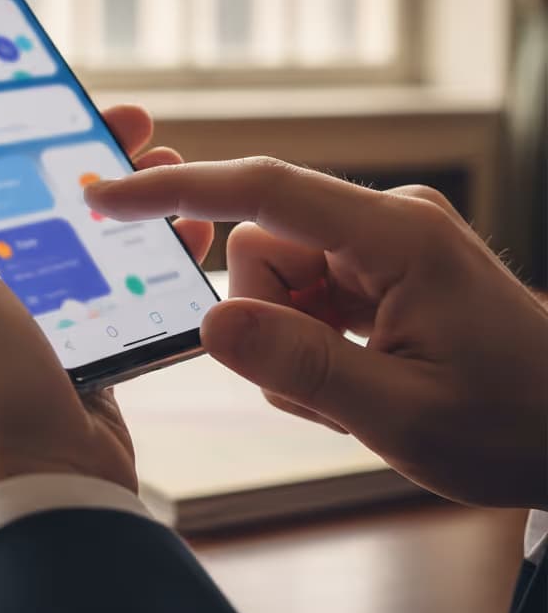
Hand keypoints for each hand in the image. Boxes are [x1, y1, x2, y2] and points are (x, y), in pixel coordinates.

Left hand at [0, 87, 212, 531]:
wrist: (38, 486)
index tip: (33, 73)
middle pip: (21, 182)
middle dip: (74, 141)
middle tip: (130, 115)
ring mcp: (22, 307)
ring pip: (73, 222)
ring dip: (121, 185)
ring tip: (168, 156)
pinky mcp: (74, 335)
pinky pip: (112, 272)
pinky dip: (147, 244)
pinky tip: (182, 225)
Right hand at [86, 159, 547, 510]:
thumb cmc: (512, 422)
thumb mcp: (402, 415)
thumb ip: (301, 365)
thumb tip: (209, 320)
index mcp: (395, 235)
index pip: (263, 190)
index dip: (178, 191)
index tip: (105, 195)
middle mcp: (385, 219)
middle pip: (261, 248)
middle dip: (267, 320)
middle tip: (322, 387)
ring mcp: (382, 240)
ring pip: (276, 276)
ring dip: (290, 339)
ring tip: (350, 391)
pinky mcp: (378, 263)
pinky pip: (305, 291)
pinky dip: (309, 339)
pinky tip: (356, 376)